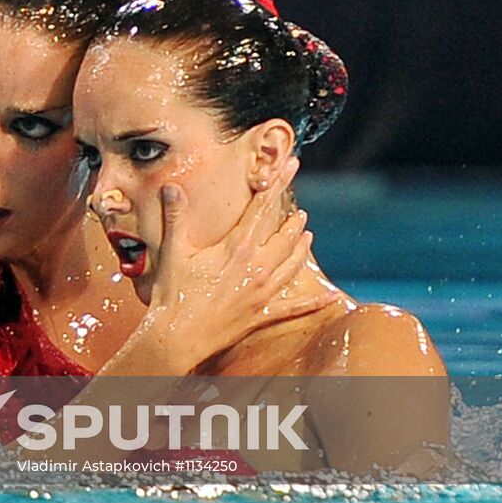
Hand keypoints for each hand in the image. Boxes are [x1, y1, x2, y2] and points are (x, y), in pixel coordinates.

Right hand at [141, 157, 332, 371]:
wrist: (177, 336)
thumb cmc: (174, 294)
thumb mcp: (173, 251)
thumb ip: (176, 216)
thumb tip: (172, 187)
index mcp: (237, 248)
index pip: (261, 208)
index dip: (277, 184)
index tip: (291, 165)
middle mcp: (256, 267)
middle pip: (283, 236)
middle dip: (294, 219)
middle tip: (303, 207)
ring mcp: (262, 293)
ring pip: (291, 265)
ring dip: (301, 248)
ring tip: (308, 234)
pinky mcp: (261, 315)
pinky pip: (294, 308)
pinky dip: (313, 302)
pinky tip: (329, 297)